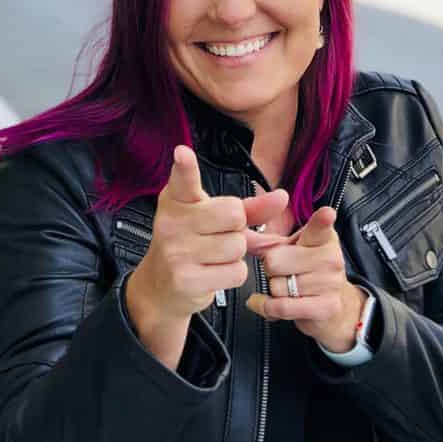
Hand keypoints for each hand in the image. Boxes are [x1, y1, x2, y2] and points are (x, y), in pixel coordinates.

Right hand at [126, 148, 287, 357]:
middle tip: (218, 237)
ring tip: (213, 257)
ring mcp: (177, 252)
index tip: (182, 154)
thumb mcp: (215, 221)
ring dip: (235, 255)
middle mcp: (172, 223)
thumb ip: (250, 208)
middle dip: (237, 229)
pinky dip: (232, 275)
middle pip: (234, 215)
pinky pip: (236, 272)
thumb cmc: (192, 246)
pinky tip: (213, 274)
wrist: (160, 287)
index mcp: (178, 201)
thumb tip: (282, 197)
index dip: (185, 166)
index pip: (183, 180)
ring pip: (238, 246)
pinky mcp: (186, 280)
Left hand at [246, 206, 365, 352]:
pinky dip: (266, 306)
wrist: (331, 306)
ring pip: (276, 286)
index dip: (322, 220)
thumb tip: (240, 234)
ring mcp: (331, 283)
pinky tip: (265, 301)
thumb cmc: (306, 272)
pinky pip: (281, 306)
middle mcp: (330, 258)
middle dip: (270, 269)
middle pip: (274, 261)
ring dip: (272, 290)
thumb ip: (265, 238)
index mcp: (322, 237)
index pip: (320, 227)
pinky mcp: (327, 307)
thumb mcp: (288, 248)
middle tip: (283, 270)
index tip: (326, 214)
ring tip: (286, 287)